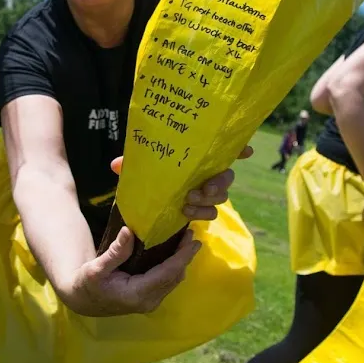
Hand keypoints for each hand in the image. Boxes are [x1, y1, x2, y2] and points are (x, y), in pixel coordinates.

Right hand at [61, 227, 200, 315]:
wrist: (82, 301)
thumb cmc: (87, 284)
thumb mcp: (96, 268)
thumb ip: (115, 252)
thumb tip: (129, 231)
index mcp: (136, 294)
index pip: (167, 274)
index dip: (182, 257)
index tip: (193, 241)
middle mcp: (148, 301)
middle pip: (174, 276)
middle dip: (185, 256)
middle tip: (192, 234)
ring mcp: (150, 302)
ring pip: (174, 280)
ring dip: (181, 261)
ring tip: (186, 240)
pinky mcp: (149, 299)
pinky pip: (168, 281)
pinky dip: (174, 266)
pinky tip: (175, 252)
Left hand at [110, 145, 253, 222]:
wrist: (145, 203)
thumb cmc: (148, 176)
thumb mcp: (139, 168)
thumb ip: (132, 165)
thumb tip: (116, 165)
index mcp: (196, 157)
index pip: (222, 149)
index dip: (238, 149)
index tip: (247, 150)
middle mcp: (206, 172)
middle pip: (227, 175)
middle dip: (220, 181)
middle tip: (203, 188)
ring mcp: (206, 192)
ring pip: (222, 195)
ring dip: (208, 199)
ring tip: (189, 201)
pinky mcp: (200, 210)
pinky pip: (211, 213)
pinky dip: (201, 214)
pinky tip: (186, 213)